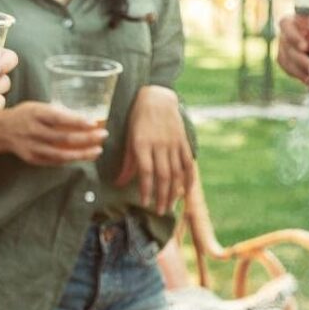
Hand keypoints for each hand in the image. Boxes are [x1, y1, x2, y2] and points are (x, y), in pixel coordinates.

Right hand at [0, 100, 106, 164]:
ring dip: (82, 153)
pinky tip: (85, 156)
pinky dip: (72, 160)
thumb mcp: (38, 106)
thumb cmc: (26, 115)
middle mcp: (32, 131)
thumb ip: (59, 112)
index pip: (58, 117)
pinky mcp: (32, 158)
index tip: (94, 123)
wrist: (1, 131)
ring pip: (60, 154)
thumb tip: (87, 118)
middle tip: (103, 135)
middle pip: (62, 137)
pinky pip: (55, 161)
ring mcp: (32, 147)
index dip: (77, 121)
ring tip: (98, 150)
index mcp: (35, 114)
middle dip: (86, 138)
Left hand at [116, 86, 193, 215]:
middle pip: (163, 175)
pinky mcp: (184, 141)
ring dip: (174, 191)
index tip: (145, 203)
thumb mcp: (128, 138)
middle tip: (160, 211)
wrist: (157, 98)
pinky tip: (187, 190)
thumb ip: (127, 162)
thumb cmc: (138, 118)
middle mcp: (159, 145)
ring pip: (176, 171)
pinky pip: (188, 162)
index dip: (147, 189)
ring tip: (171, 205)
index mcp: (142, 144)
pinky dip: (189, 177)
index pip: (146, 172)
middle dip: (161, 195)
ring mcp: (174, 143)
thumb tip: (120, 183)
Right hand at [277, 14, 308, 89]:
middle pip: (288, 48)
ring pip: (287, 62)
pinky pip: (290, 71)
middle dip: (302, 61)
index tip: (305, 47)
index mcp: (297, 20)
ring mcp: (286, 48)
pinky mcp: (289, 62)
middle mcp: (287, 34)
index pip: (286, 25)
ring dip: (301, 74)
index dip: (293, 36)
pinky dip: (302, 78)